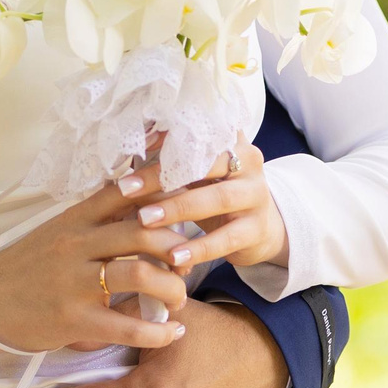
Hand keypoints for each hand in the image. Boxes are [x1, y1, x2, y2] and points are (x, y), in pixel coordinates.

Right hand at [0, 172, 196, 357]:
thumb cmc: (24, 268)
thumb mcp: (57, 234)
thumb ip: (95, 222)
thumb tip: (142, 205)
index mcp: (74, 219)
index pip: (123, 190)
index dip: (161, 184)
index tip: (191, 188)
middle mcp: (76, 243)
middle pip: (143, 230)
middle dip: (178, 245)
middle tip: (189, 262)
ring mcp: (74, 281)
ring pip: (140, 273)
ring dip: (173, 287)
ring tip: (179, 299)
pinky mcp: (72, 319)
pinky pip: (126, 326)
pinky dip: (159, 332)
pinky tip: (173, 333)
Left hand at [119, 143, 289, 276]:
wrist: (262, 227)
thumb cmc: (216, 193)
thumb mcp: (199, 173)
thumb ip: (172, 159)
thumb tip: (126, 149)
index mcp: (231, 140)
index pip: (196, 132)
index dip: (163, 137)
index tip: (131, 148)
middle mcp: (249, 162)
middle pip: (204, 163)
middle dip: (161, 176)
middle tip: (126, 189)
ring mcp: (256, 196)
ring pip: (216, 198)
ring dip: (177, 209)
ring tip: (144, 220)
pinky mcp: (257, 228)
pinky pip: (227, 239)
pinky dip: (199, 248)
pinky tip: (174, 256)